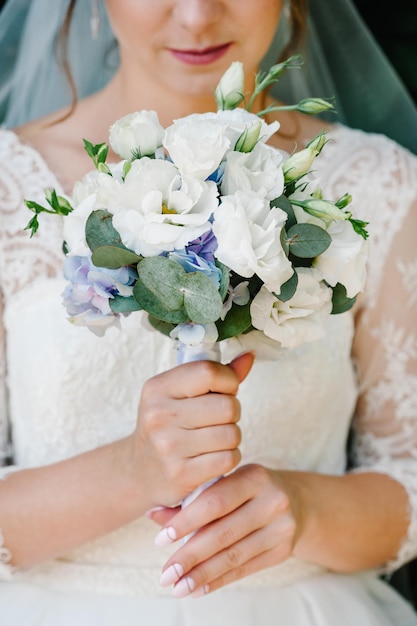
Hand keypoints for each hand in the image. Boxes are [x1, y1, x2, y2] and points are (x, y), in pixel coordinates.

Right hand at [131, 352, 253, 507]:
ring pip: (232, 434)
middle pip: (227, 406)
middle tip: (218, 419)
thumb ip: (216, 374)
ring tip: (214, 438)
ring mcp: (168, 446)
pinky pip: (228, 459)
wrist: (140, 471)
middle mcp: (159, 415)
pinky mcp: (181, 474)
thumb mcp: (179, 394)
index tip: (224, 390)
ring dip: (231, 437)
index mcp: (158, 388)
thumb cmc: (168, 425)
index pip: (209, 371)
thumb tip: (250, 356)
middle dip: (232, 412)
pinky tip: (213, 456)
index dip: (228, 380)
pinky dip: (229, 457)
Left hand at [147, 464, 302, 596]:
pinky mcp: (283, 550)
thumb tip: (152, 513)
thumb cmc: (247, 489)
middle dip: (190, 555)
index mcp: (255, 476)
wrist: (295, 501)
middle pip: (224, 532)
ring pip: (234, 555)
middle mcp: (272, 501)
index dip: (186, 521)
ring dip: (202, 574)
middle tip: (165, 573)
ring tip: (177, 586)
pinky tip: (198, 589)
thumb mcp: (225, 483)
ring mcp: (281, 527)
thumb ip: (191, 498)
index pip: (215, 501)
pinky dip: (219, 580)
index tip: (161, 540)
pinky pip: (245, 569)